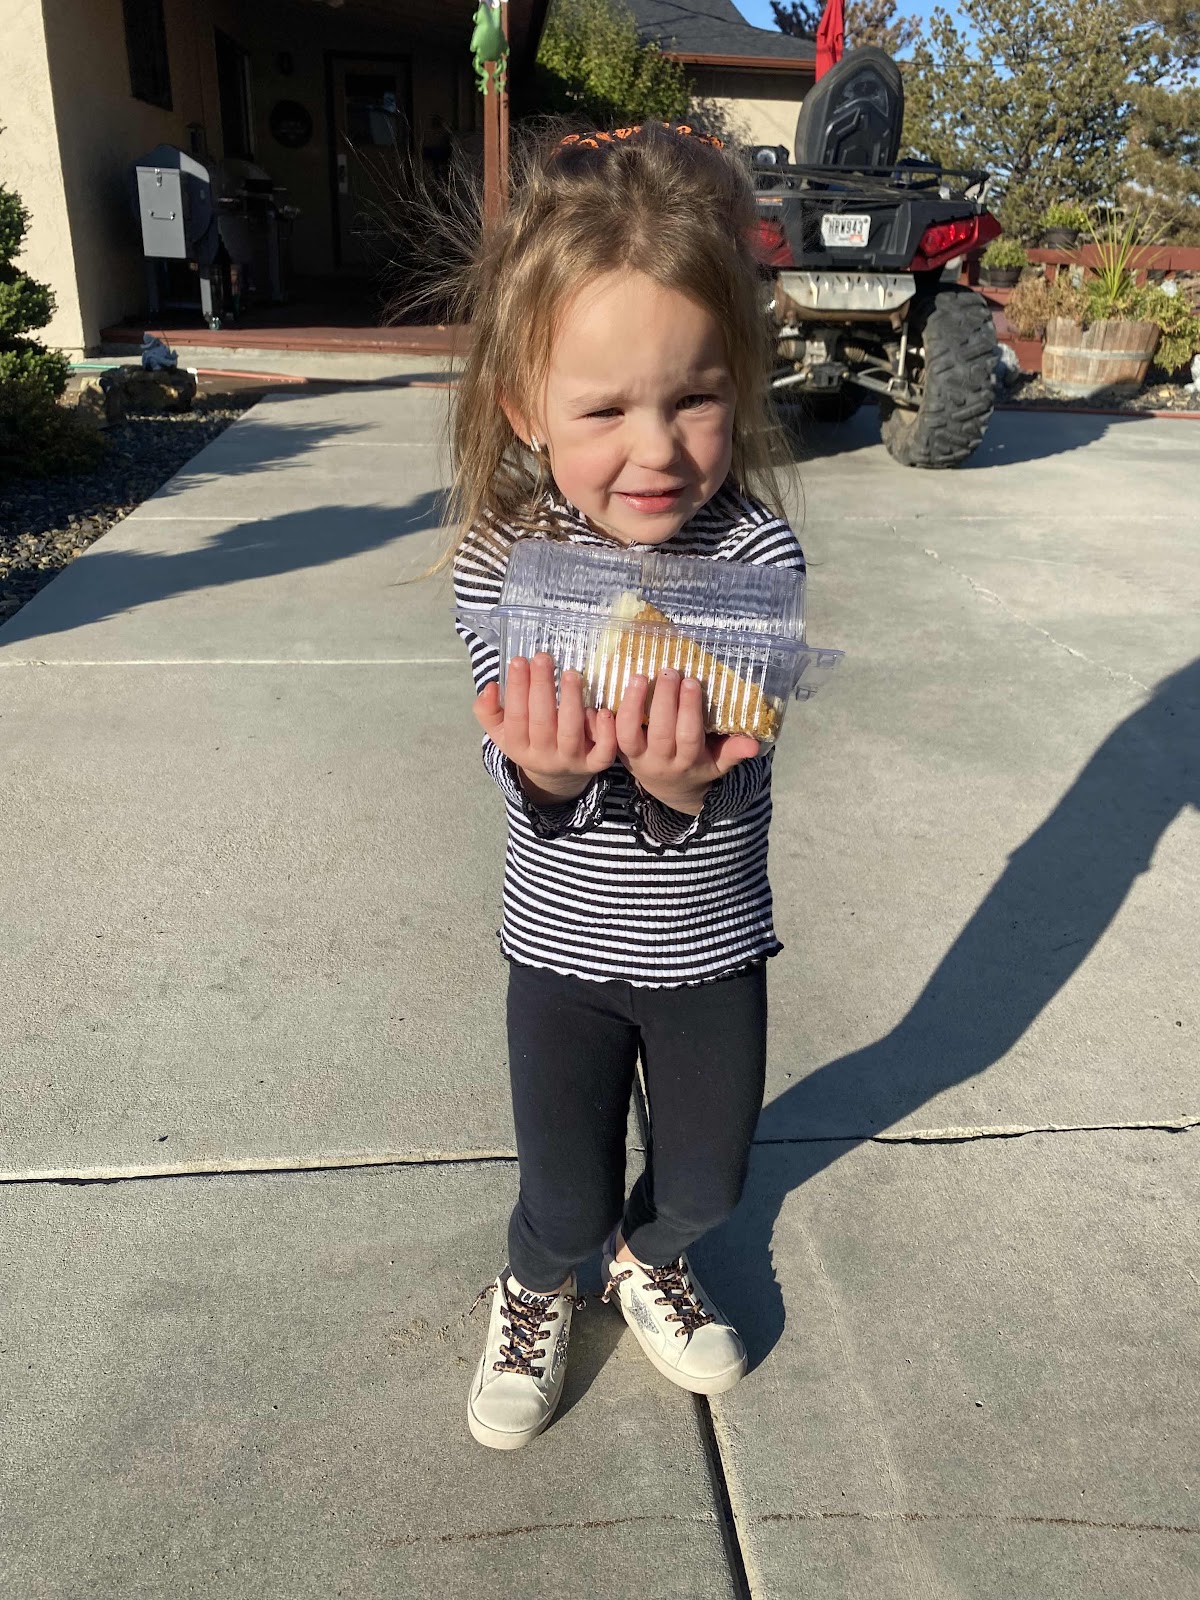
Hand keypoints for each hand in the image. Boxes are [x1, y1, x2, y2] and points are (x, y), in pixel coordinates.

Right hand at [474, 653, 617, 805]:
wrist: (556, 776)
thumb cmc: (529, 739)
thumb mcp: (502, 730)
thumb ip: (488, 710)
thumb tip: (489, 688)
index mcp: (518, 748)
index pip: (516, 718)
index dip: (517, 689)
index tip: (519, 660)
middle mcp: (543, 757)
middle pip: (542, 723)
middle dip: (542, 688)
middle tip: (543, 658)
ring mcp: (570, 761)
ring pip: (571, 733)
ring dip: (571, 701)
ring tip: (571, 673)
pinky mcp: (594, 764)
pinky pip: (602, 754)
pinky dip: (605, 733)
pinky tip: (602, 710)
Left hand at [614, 670, 759, 814]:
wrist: (668, 789)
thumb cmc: (697, 765)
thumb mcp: (718, 763)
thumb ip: (733, 752)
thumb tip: (754, 745)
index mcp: (688, 763)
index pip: (689, 737)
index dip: (689, 710)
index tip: (692, 682)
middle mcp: (662, 762)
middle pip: (662, 733)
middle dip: (665, 701)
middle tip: (669, 673)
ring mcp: (637, 758)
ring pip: (630, 735)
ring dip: (632, 705)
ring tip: (639, 677)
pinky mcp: (618, 752)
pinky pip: (610, 737)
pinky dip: (609, 717)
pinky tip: (615, 691)